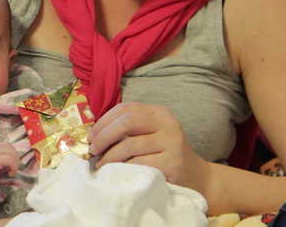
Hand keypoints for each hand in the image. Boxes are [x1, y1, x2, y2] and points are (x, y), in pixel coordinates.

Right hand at [0, 142, 19, 188]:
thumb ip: (0, 160)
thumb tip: (11, 163)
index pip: (7, 145)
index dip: (12, 154)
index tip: (10, 165)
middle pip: (11, 148)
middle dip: (16, 158)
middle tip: (13, 169)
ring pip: (13, 153)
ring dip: (16, 163)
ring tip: (11, 171)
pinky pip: (11, 160)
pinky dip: (14, 167)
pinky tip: (10, 174)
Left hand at [87, 102, 208, 191]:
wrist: (194, 176)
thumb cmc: (165, 155)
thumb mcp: (152, 134)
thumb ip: (130, 129)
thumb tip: (95, 133)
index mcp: (159, 112)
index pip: (126, 108)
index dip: (104, 121)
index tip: (91, 136)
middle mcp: (167, 123)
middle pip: (127, 121)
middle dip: (104, 135)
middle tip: (93, 149)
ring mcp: (172, 142)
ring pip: (130, 144)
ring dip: (110, 156)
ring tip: (101, 164)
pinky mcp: (173, 162)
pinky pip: (139, 163)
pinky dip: (123, 168)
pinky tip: (116, 172)